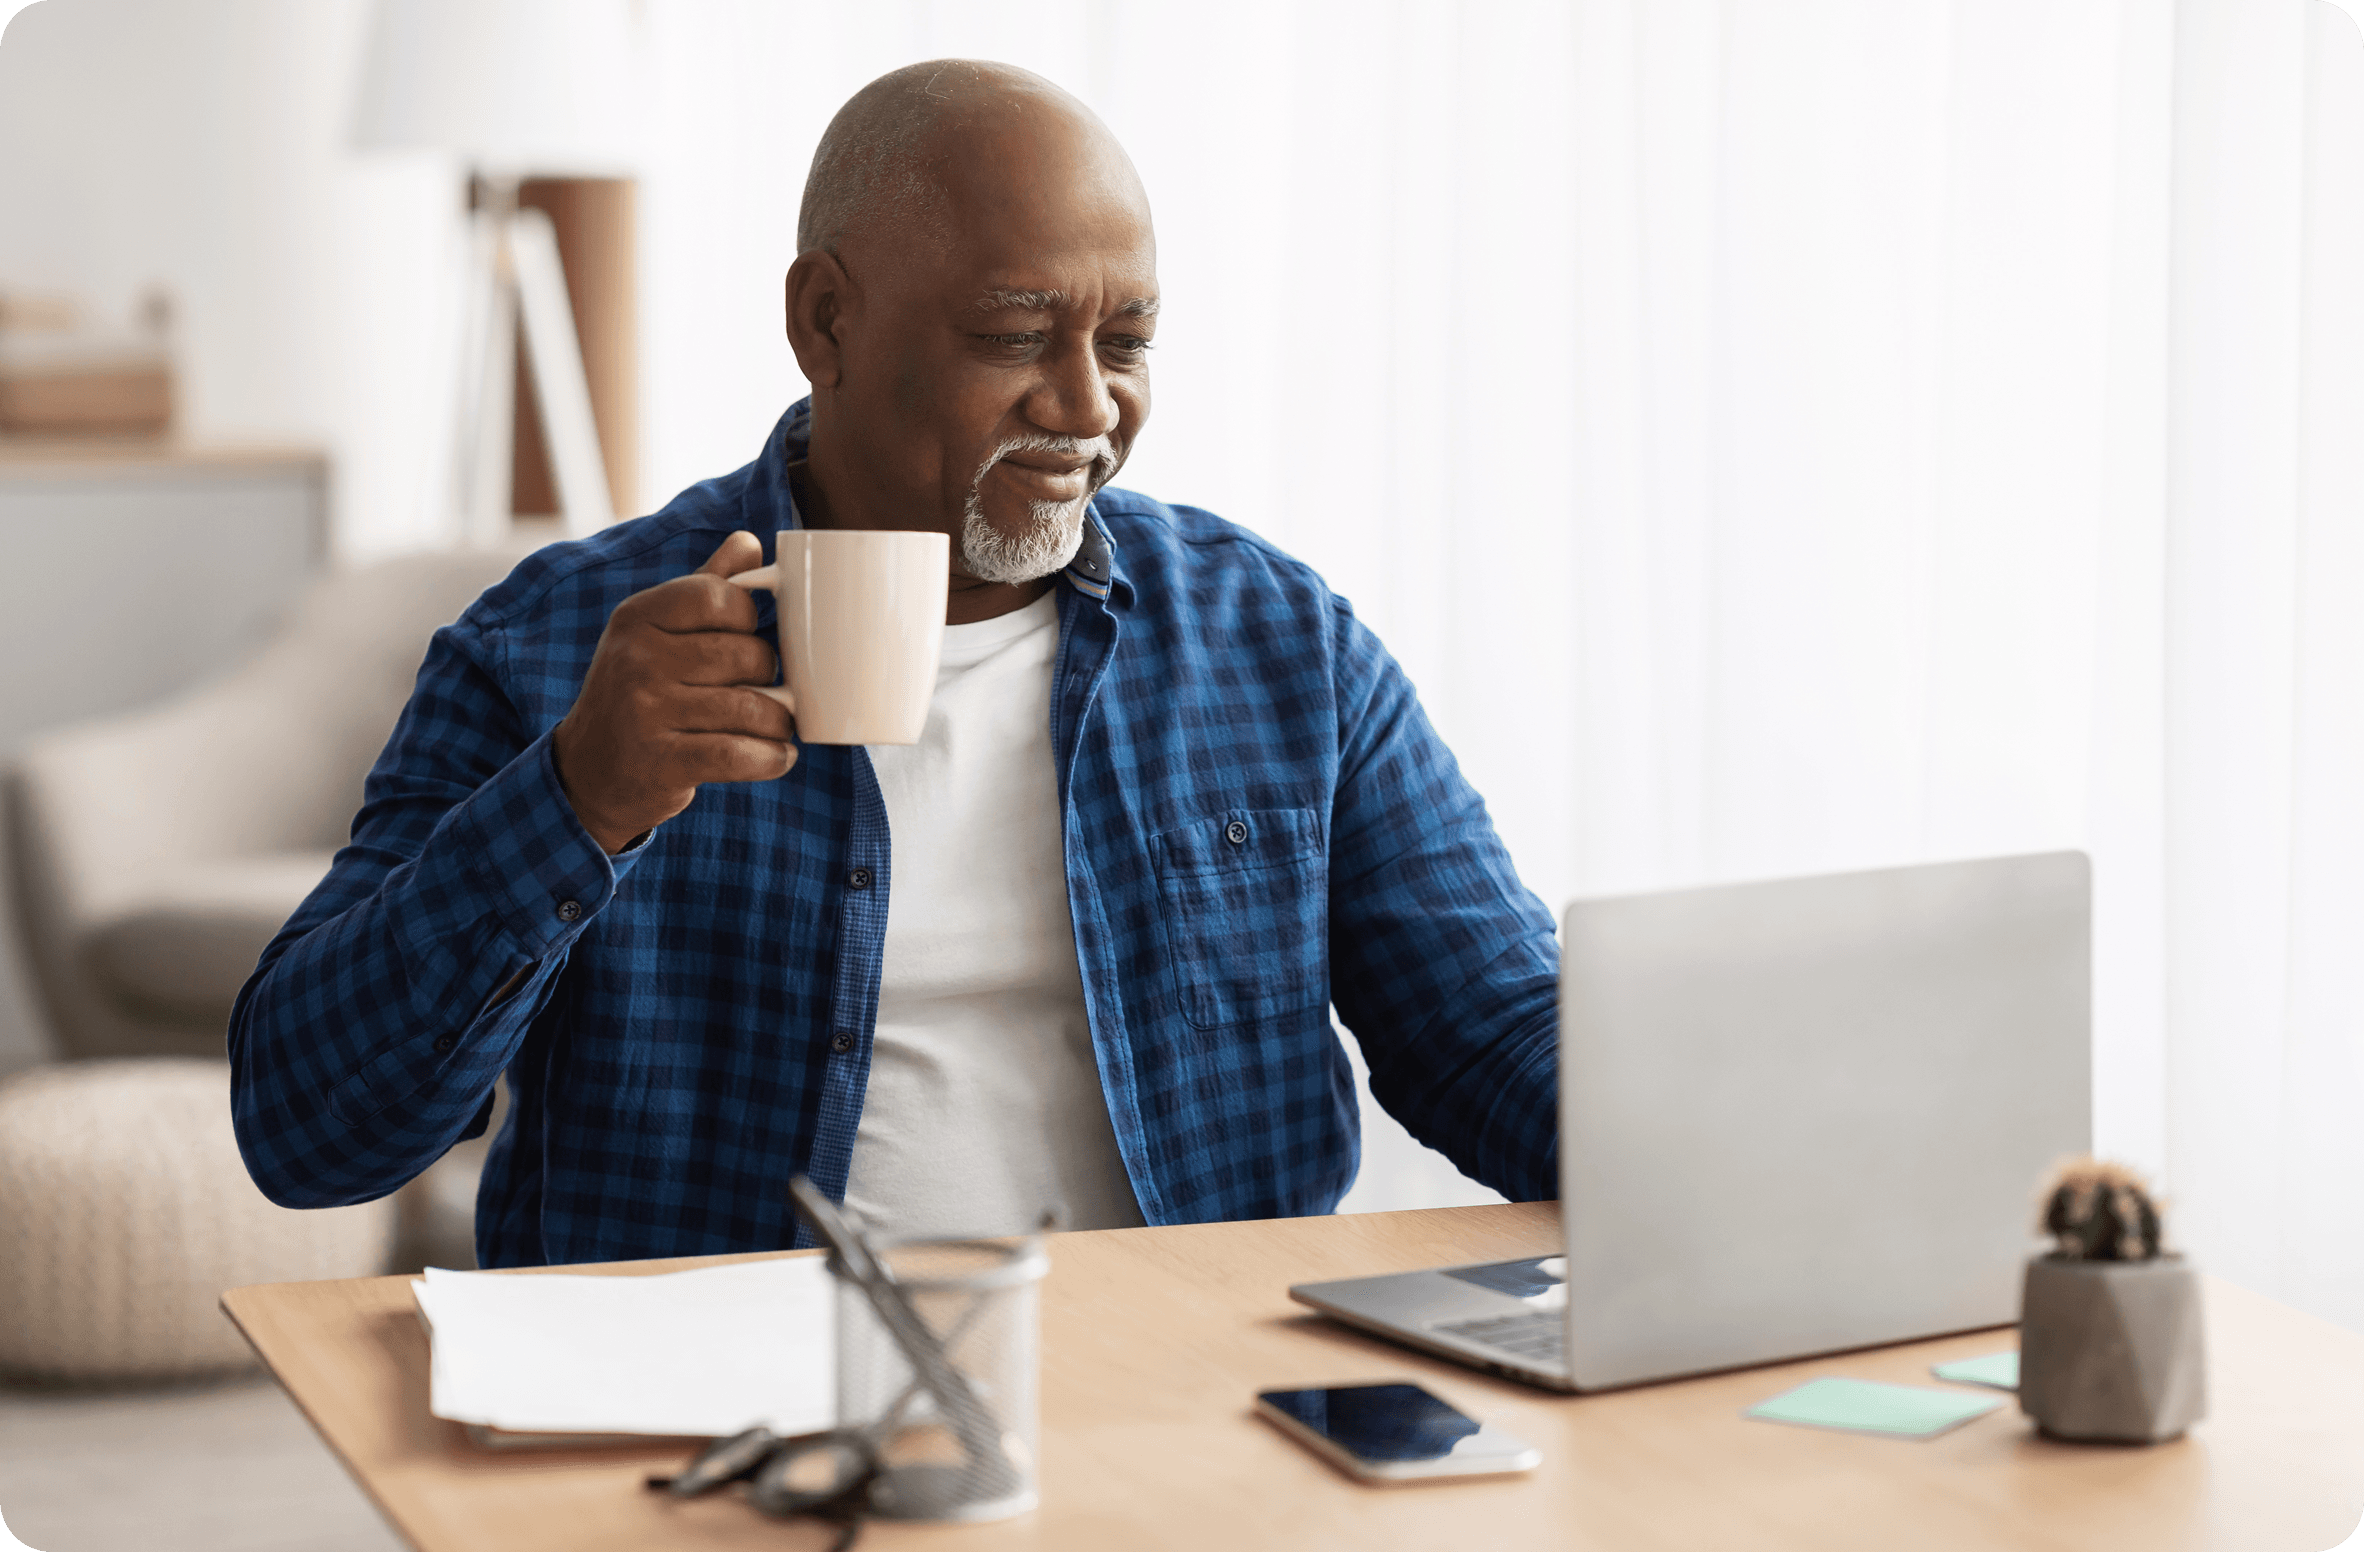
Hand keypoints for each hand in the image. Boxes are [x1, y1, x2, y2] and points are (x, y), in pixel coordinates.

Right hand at [551, 531, 795, 852]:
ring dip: (780, 722)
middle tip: (768, 688)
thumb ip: (704, 586)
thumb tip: (749, 543)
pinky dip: (773, 757)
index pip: (719, 597)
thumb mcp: (656, 632)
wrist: (587, 771)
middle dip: (770, 675)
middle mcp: (637, 659)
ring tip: (779, 726)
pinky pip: (740, 754)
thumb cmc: (638, 690)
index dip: (748, 617)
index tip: (747, 637)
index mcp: (637, 617)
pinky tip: (778, 755)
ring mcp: (647, 712)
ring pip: (751, 707)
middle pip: (745, 654)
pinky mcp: (662, 763)